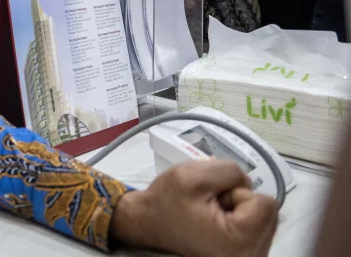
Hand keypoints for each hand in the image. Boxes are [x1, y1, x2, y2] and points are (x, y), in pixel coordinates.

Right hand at [111, 160, 276, 256]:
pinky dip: (242, 221)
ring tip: (214, 214)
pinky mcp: (249, 256)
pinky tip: (220, 224)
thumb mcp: (192, 174)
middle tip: (211, 206)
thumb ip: (230, 170)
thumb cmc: (167, 202)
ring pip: (266, 219)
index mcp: (239, 242)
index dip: (235, 192)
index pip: (265, 203)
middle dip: (240, 202)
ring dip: (241, 210)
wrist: (149, 223)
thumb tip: (247, 183)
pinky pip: (260, 228)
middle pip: (270, 213)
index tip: (211, 200)